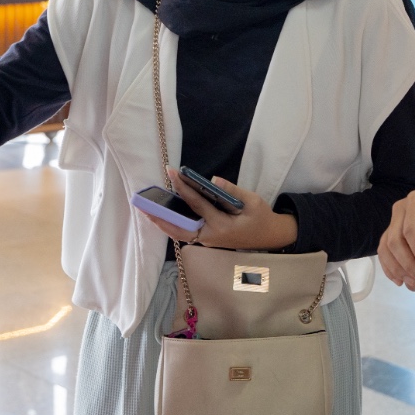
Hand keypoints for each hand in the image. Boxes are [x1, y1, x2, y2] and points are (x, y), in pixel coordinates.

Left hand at [144, 170, 298, 250]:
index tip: (173, 174)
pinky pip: (186, 233)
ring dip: (163, 223)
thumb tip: (212, 181)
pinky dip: (172, 225)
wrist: (270, 236)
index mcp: (222, 226)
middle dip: (161, 215)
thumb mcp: (253, 201)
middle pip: (180, 227)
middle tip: (144, 204)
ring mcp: (208, 240)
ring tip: (147, 211)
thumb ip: (232, 191)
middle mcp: (211, 237)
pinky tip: (163, 215)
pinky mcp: (207, 239)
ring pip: (180, 233)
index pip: (198, 205)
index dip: (184, 188)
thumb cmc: (261, 217)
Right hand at [378, 184, 414, 288]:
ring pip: (386, 246)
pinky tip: (400, 280)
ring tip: (413, 283)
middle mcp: (401, 209)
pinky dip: (389, 266)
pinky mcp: (393, 230)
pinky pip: (384, 249)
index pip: (411, 229)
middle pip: (395, 240)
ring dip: (397, 268)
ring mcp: (394, 220)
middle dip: (408, 263)